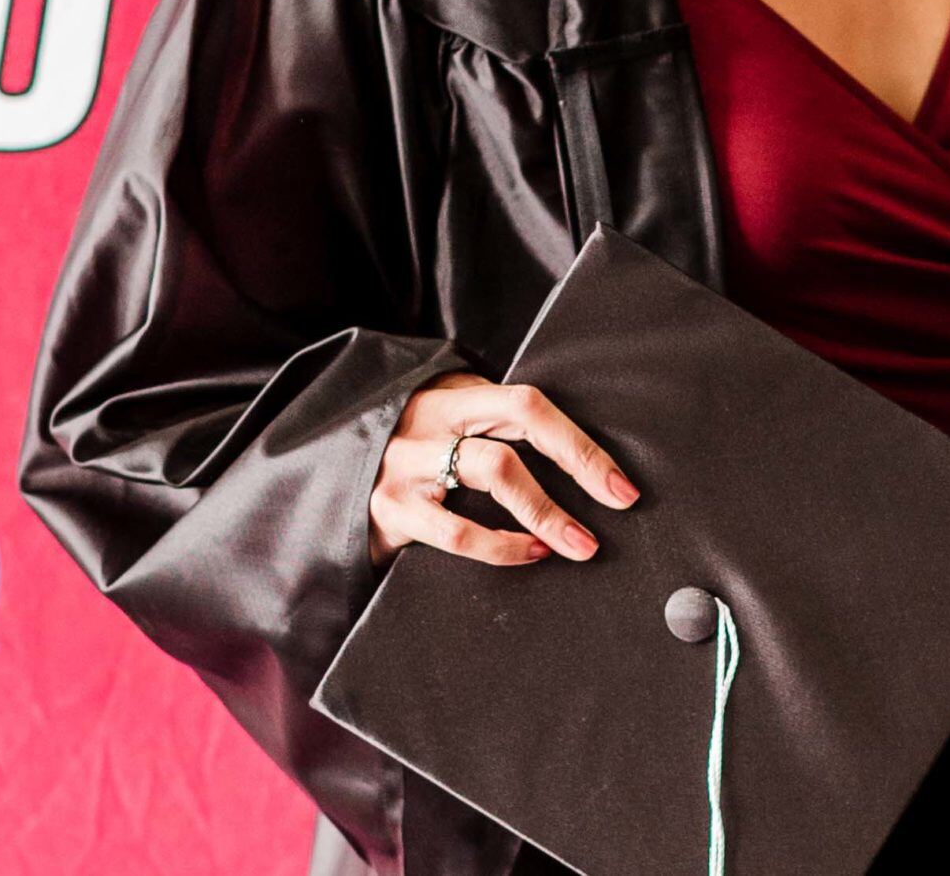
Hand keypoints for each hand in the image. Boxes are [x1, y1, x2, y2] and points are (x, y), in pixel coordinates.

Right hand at [368, 372, 638, 568]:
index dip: (580, 443)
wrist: (330, 472)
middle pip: (515, 434)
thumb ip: (499, 426)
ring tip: (577, 543)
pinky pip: (456, 530)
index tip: (620, 484)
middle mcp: (432, 423)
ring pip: (490, 473)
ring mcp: (408, 464)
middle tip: (615, 507)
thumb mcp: (453, 421)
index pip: (530, 405)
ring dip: (544, 513)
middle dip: (575, 471)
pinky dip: (501, 546)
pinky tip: (528, 553)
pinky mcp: (391, 508)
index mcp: (456, 396)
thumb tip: (584, 461)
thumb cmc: (417, 451)